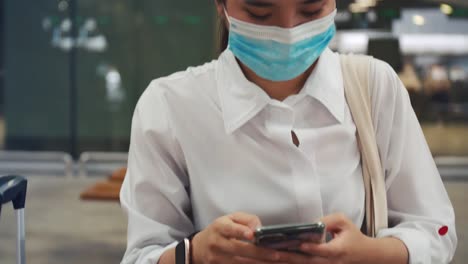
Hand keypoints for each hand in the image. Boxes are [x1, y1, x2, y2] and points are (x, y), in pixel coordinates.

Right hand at [192, 212, 285, 263]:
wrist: (199, 248)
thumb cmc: (219, 230)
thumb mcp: (229, 218)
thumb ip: (246, 220)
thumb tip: (259, 229)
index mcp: (219, 227)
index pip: (230, 229)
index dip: (240, 232)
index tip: (252, 235)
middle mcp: (217, 244)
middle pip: (240, 250)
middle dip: (260, 253)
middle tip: (277, 254)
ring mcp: (218, 259)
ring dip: (262, 263)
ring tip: (280, 262)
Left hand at [273, 213, 407, 263]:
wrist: (364, 255)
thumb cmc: (352, 236)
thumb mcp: (344, 222)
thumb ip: (328, 220)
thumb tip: (312, 223)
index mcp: (338, 250)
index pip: (322, 250)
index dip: (310, 247)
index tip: (298, 244)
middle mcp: (330, 262)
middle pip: (307, 261)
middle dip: (290, 256)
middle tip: (273, 252)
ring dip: (287, 261)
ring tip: (270, 256)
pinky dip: (291, 262)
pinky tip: (277, 258)